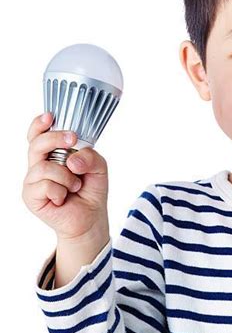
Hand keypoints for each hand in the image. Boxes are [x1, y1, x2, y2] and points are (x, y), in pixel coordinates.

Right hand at [22, 112, 109, 241]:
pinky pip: (45, 185)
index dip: (40, 124)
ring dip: (66, 176)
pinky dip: (61, 191)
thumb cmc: (91, 189)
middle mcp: (40, 164)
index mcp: (53, 154)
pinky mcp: (31, 196)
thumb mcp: (99, 167)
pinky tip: (64, 198)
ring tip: (75, 185)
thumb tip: (72, 160)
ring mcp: (33, 180)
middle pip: (36, 144)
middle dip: (55, 138)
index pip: (38, 135)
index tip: (50, 116)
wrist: (91, 216)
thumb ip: (90, 156)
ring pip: (44, 167)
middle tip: (72, 139)